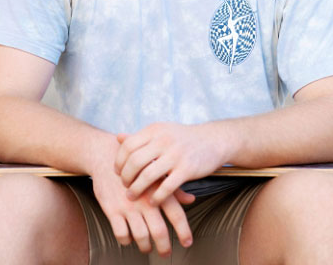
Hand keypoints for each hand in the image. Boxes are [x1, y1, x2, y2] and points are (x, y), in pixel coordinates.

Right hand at [89, 151, 194, 256]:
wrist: (106, 155)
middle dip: (164, 246)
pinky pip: (121, 233)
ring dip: (145, 246)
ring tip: (147, 248)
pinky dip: (126, 240)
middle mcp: (145, 199)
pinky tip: (128, 238)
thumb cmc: (136, 167)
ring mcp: (128, 206)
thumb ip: (173, 190)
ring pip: (140, 236)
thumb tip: (192, 200)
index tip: (187, 243)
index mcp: (158, 190)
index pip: (176, 214)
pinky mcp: (112, 210)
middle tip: (166, 253)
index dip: (183, 231)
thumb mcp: (156, 174)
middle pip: (159, 231)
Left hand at [114, 122, 228, 205]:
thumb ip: (141, 137)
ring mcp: (176, 155)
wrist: (214, 140)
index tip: (118, 172)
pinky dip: (156, 197)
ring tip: (132, 196)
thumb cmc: (183, 138)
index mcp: (155, 130)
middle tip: (124, 186)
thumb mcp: (162, 132)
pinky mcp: (187, 169)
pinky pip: (166, 187)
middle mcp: (163, 140)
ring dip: (136, 189)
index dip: (119, 161)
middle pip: (134, 161)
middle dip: (125, 177)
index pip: (128, 145)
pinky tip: (152, 201)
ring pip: (147, 175)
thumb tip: (118, 137)